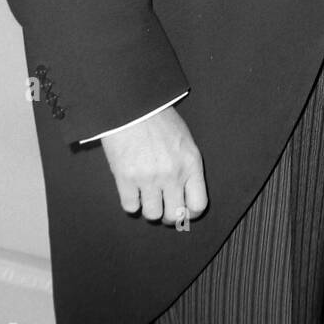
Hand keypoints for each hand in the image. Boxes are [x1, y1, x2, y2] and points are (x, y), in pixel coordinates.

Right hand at [101, 105, 207, 226]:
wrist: (133, 107)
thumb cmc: (159, 121)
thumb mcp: (184, 141)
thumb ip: (187, 167)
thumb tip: (185, 194)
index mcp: (191, 163)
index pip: (198, 205)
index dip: (190, 213)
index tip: (183, 211)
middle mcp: (172, 174)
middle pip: (174, 215)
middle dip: (168, 216)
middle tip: (163, 207)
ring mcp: (148, 178)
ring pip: (152, 214)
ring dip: (148, 208)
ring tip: (146, 194)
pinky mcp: (126, 178)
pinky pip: (130, 206)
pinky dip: (131, 201)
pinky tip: (132, 188)